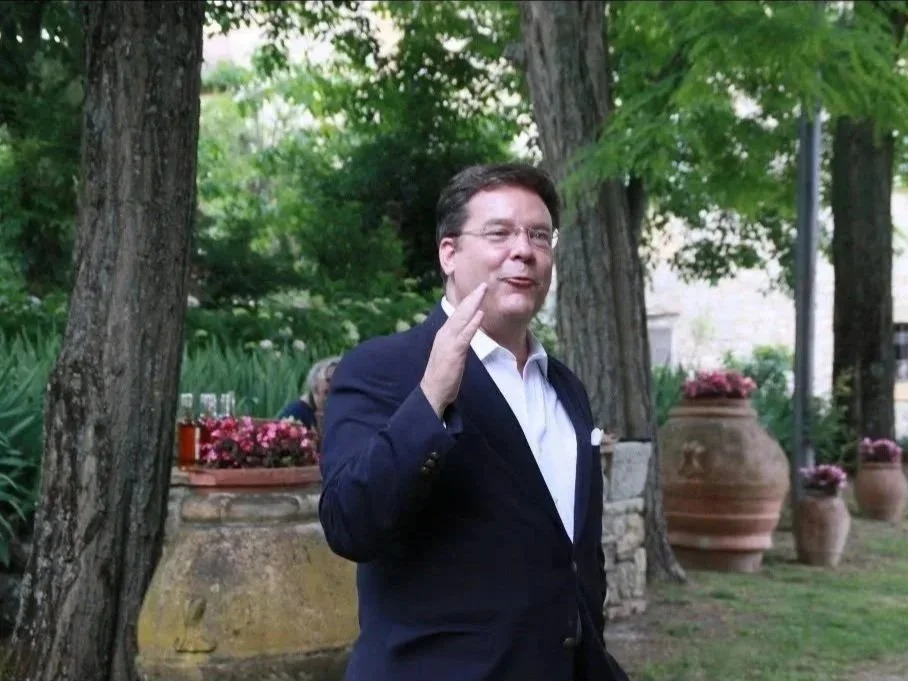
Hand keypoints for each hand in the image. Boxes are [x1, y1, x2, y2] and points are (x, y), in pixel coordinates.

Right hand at [420, 283, 486, 417]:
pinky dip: (473, 324)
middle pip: (460, 311)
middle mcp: (445, 334)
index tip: (478, 291)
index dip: (468, 302)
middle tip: (484, 284)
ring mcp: (448, 342)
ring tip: (482, 292)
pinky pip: (465, 335)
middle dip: (472, 297)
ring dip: (473, 304)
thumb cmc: (442, 374)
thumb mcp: (449, 352)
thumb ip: (456, 340)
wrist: (432, 391)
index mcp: (444, 334)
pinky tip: (480, 315)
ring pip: (462, 319)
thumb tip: (466, 332)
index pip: (457, 314)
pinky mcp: (454, 352)